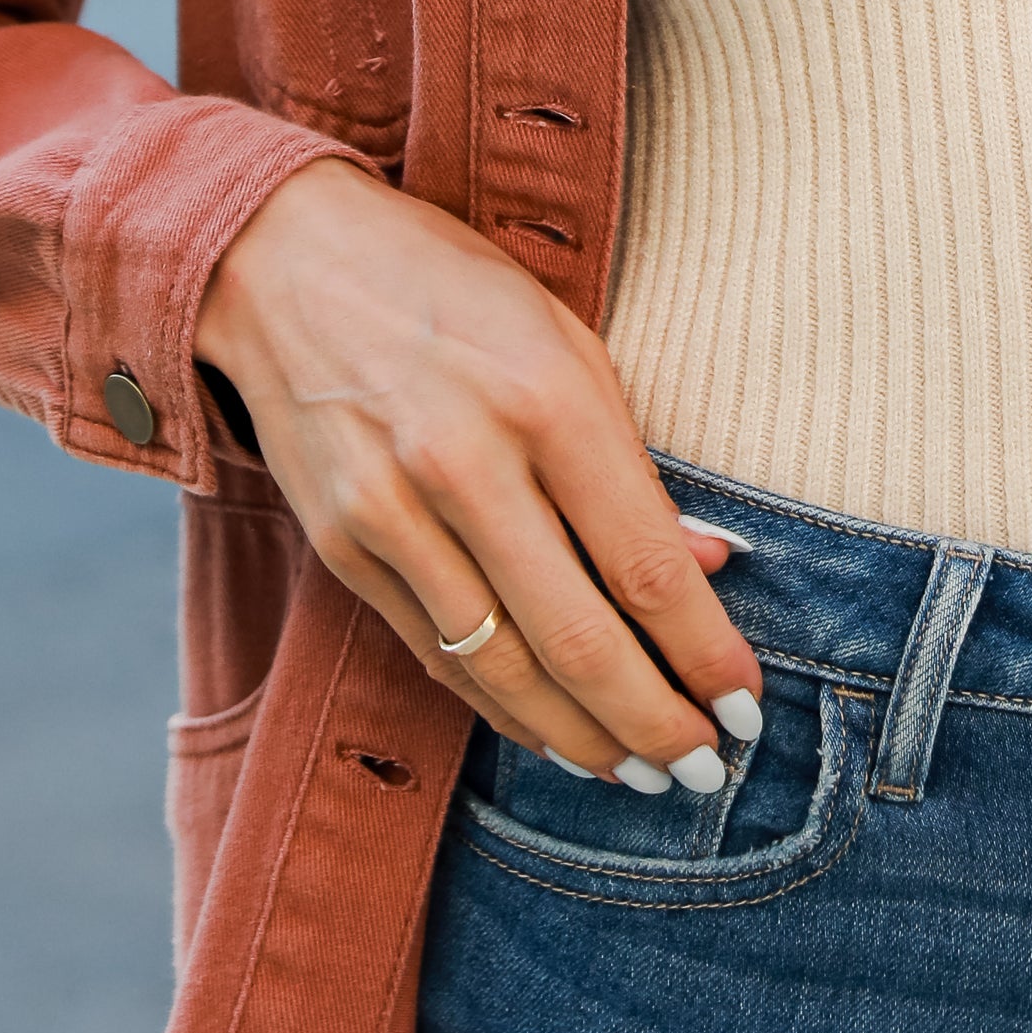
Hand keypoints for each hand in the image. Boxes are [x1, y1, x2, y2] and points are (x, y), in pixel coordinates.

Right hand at [197, 160, 758, 786]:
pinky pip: (437, 655)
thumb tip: (710, 567)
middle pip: (579, 638)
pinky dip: (501, 707)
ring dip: (581, 739)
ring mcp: (393, 513)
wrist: (284, 260)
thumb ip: (632, 461)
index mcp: (546, 397)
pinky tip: (551, 733)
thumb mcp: (567, 342)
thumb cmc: (453, 291)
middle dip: (653, 723)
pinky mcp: (342, 548)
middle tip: (704, 772)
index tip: (747, 706)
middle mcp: (467, 462)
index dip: (704, 651)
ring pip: (503, 668)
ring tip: (639, 772)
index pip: (644, 563)